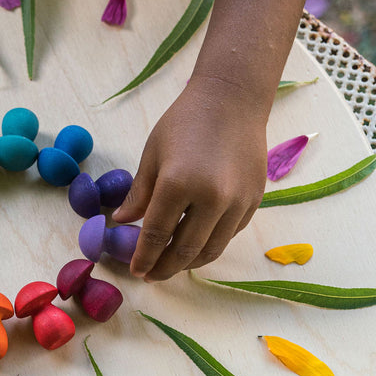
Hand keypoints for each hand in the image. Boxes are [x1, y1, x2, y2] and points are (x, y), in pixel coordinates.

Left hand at [110, 76, 267, 281]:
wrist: (233, 100)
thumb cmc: (185, 122)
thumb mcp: (152, 155)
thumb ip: (139, 194)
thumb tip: (121, 223)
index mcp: (178, 184)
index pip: (157, 235)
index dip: (144, 257)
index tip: (135, 270)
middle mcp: (212, 197)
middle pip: (185, 250)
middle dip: (165, 268)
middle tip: (151, 276)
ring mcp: (237, 201)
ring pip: (211, 249)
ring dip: (188, 263)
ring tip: (171, 266)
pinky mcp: (254, 200)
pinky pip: (229, 234)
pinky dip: (210, 245)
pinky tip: (195, 246)